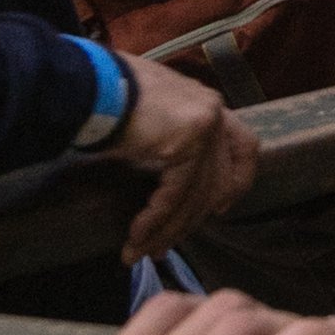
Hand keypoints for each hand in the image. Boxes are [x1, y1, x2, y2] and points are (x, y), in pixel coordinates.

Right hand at [110, 53, 259, 256]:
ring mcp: (204, 129)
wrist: (89, 82)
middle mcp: (214, 115)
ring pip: (194, 196)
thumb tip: (167, 171)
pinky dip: (154, 221)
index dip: (237, 182)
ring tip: (142, 252)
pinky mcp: (185, 145)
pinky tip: (137, 238)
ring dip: (166, 230)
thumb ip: (172, 135)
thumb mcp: (154, 113)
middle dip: (190, 220)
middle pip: (217, 182)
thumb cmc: (108, 94)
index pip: (245, 147)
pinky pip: (174, 196)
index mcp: (209, 105)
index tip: (220, 209)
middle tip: (164, 246)